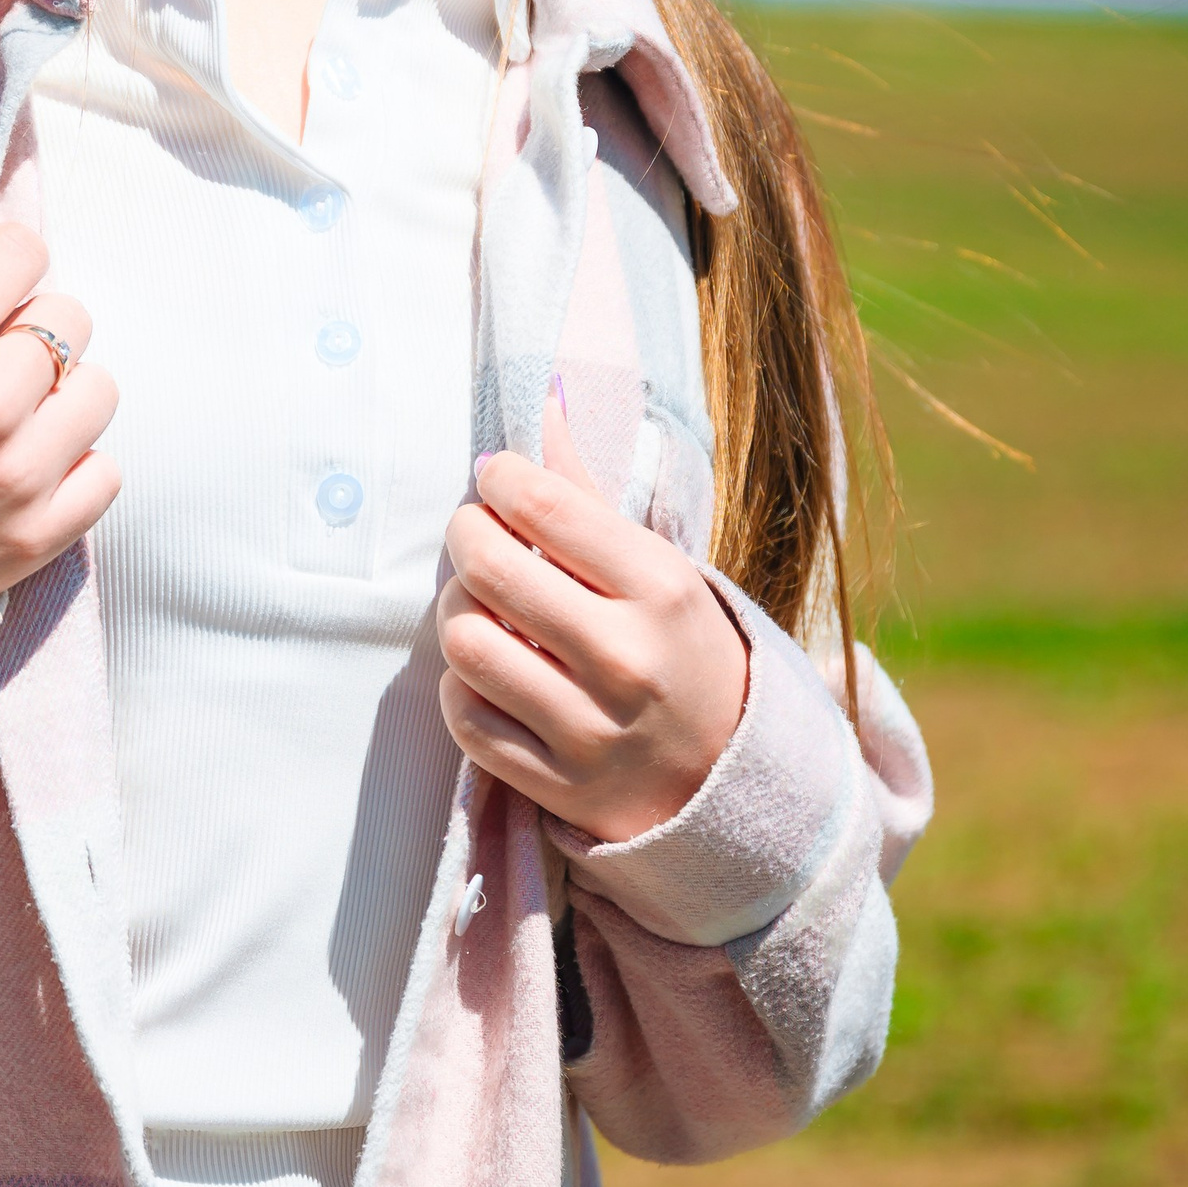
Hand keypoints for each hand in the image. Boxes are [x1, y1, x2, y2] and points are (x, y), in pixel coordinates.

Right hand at [0, 219, 119, 614]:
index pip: (23, 250)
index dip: (3, 268)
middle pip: (69, 314)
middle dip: (33, 332)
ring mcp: (16, 475)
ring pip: (99, 390)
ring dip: (61, 400)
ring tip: (10, 426)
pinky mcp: (37, 537)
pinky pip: (104, 473)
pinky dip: (73, 471)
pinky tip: (23, 477)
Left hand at [437, 397, 748, 842]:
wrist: (730, 777)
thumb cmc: (682, 651)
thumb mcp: (660, 568)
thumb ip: (589, 493)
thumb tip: (543, 401)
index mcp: (661, 589)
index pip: (543, 506)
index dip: (499, 479)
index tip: (494, 478)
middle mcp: (627, 659)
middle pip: (488, 570)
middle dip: (464, 536)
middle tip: (472, 533)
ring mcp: (591, 729)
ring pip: (465, 644)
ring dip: (457, 614)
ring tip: (481, 607)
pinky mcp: (559, 785)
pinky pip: (465, 718)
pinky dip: (464, 687)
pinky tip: (491, 672)